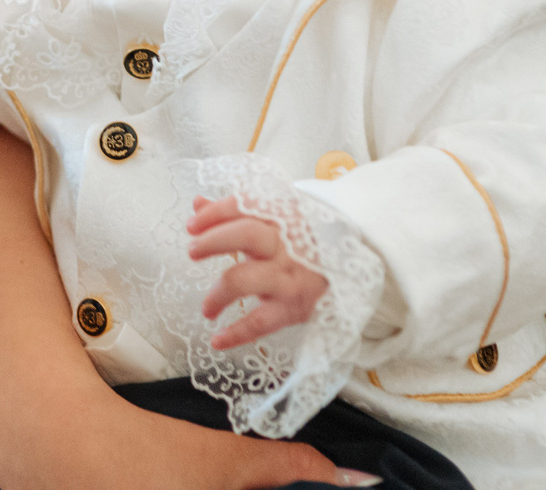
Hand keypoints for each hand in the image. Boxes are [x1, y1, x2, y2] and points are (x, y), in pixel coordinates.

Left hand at [187, 195, 329, 348]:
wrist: (353, 265)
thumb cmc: (303, 238)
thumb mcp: (275, 218)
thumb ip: (235, 211)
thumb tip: (197, 205)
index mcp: (279, 216)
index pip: (242, 207)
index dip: (214, 214)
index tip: (191, 225)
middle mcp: (285, 244)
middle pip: (245, 235)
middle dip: (213, 241)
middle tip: (193, 251)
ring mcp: (289, 276)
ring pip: (245, 279)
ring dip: (219, 294)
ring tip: (206, 308)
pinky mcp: (295, 306)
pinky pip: (261, 321)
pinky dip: (237, 333)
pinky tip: (218, 340)